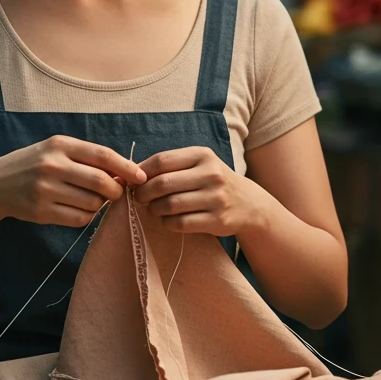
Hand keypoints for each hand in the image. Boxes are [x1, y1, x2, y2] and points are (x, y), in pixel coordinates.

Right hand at [0, 134, 145, 228]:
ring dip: (99, 205)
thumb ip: (87, 158)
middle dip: (115, 191)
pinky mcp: (41, 211)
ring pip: (92, 204)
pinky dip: (86, 217)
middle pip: (101, 182)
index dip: (126, 167)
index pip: (103, 155)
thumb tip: (124, 173)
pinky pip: (79, 219)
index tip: (140, 177)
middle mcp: (52, 165)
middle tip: (115, 193)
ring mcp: (45, 189)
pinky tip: (77, 209)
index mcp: (60, 145)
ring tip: (89, 199)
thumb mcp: (56, 150)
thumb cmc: (34, 165)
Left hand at [134, 145, 262, 236]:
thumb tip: (131, 172)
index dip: (142, 172)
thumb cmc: (213, 181)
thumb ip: (170, 165)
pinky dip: (167, 223)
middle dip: (144, 192)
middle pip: (163, 184)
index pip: (162, 160)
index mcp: (203, 155)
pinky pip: (181, 223)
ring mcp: (216, 198)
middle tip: (138, 197)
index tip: (133, 180)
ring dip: (154, 209)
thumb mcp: (199, 164)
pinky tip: (167, 219)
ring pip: (170, 205)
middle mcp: (211, 174)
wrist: (249, 204)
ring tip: (153, 208)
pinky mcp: (217, 220)